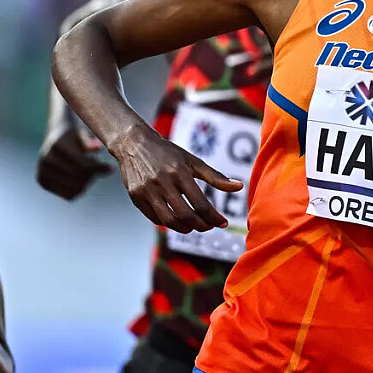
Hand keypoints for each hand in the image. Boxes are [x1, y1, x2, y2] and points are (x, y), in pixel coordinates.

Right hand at [37, 123, 112, 199]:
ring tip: (89, 173)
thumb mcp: (83, 134)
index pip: (83, 164)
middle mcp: (46, 159)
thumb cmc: (75, 136)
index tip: (111, 168)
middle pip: (79, 177)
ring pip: (74, 188)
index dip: (99, 167)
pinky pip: (67, 195)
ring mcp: (42, 171)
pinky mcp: (42, 181)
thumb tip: (99, 148)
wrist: (56, 137)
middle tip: (99, 169)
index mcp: (57, 145)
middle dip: (93, 174)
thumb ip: (90, 142)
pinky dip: (78, 190)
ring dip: (86, 183)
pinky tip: (81, 179)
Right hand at [110, 123, 243, 231]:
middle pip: (186, 215)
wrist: (133, 143)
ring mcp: (147, 190)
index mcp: (179, 172)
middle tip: (209, 227)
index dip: (214, 217)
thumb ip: (215, 176)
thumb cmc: (167, 152)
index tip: (223, 223)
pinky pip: (154, 218)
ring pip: (169, 221)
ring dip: (185, 229)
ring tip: (194, 227)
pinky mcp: (135, 197)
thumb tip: (239, 187)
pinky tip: (177, 221)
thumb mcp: (192, 161)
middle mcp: (162, 182)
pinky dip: (168, 223)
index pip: (201, 203)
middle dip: (201, 226)